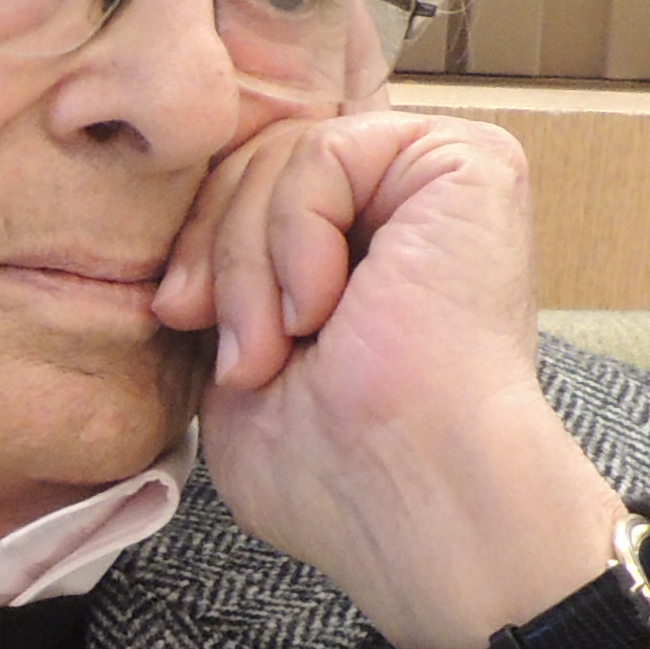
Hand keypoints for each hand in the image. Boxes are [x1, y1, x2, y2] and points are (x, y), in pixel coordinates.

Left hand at [151, 110, 649, 648]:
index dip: (198, 244)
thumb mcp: (242, 355)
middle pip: (257, 160)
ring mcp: (443, 176)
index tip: (179, 320)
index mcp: (365, 244)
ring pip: (281, 156)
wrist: (414, 497)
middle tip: (236, 353)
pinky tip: (324, 310)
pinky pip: (325, 151)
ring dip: (249, 265)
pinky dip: (294, 235)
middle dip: (217, 255)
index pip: (245, 187)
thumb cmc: (335, 468)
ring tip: (273, 352)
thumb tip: (181, 246)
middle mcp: (409, 202)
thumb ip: (226, 282)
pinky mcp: (471, 162)